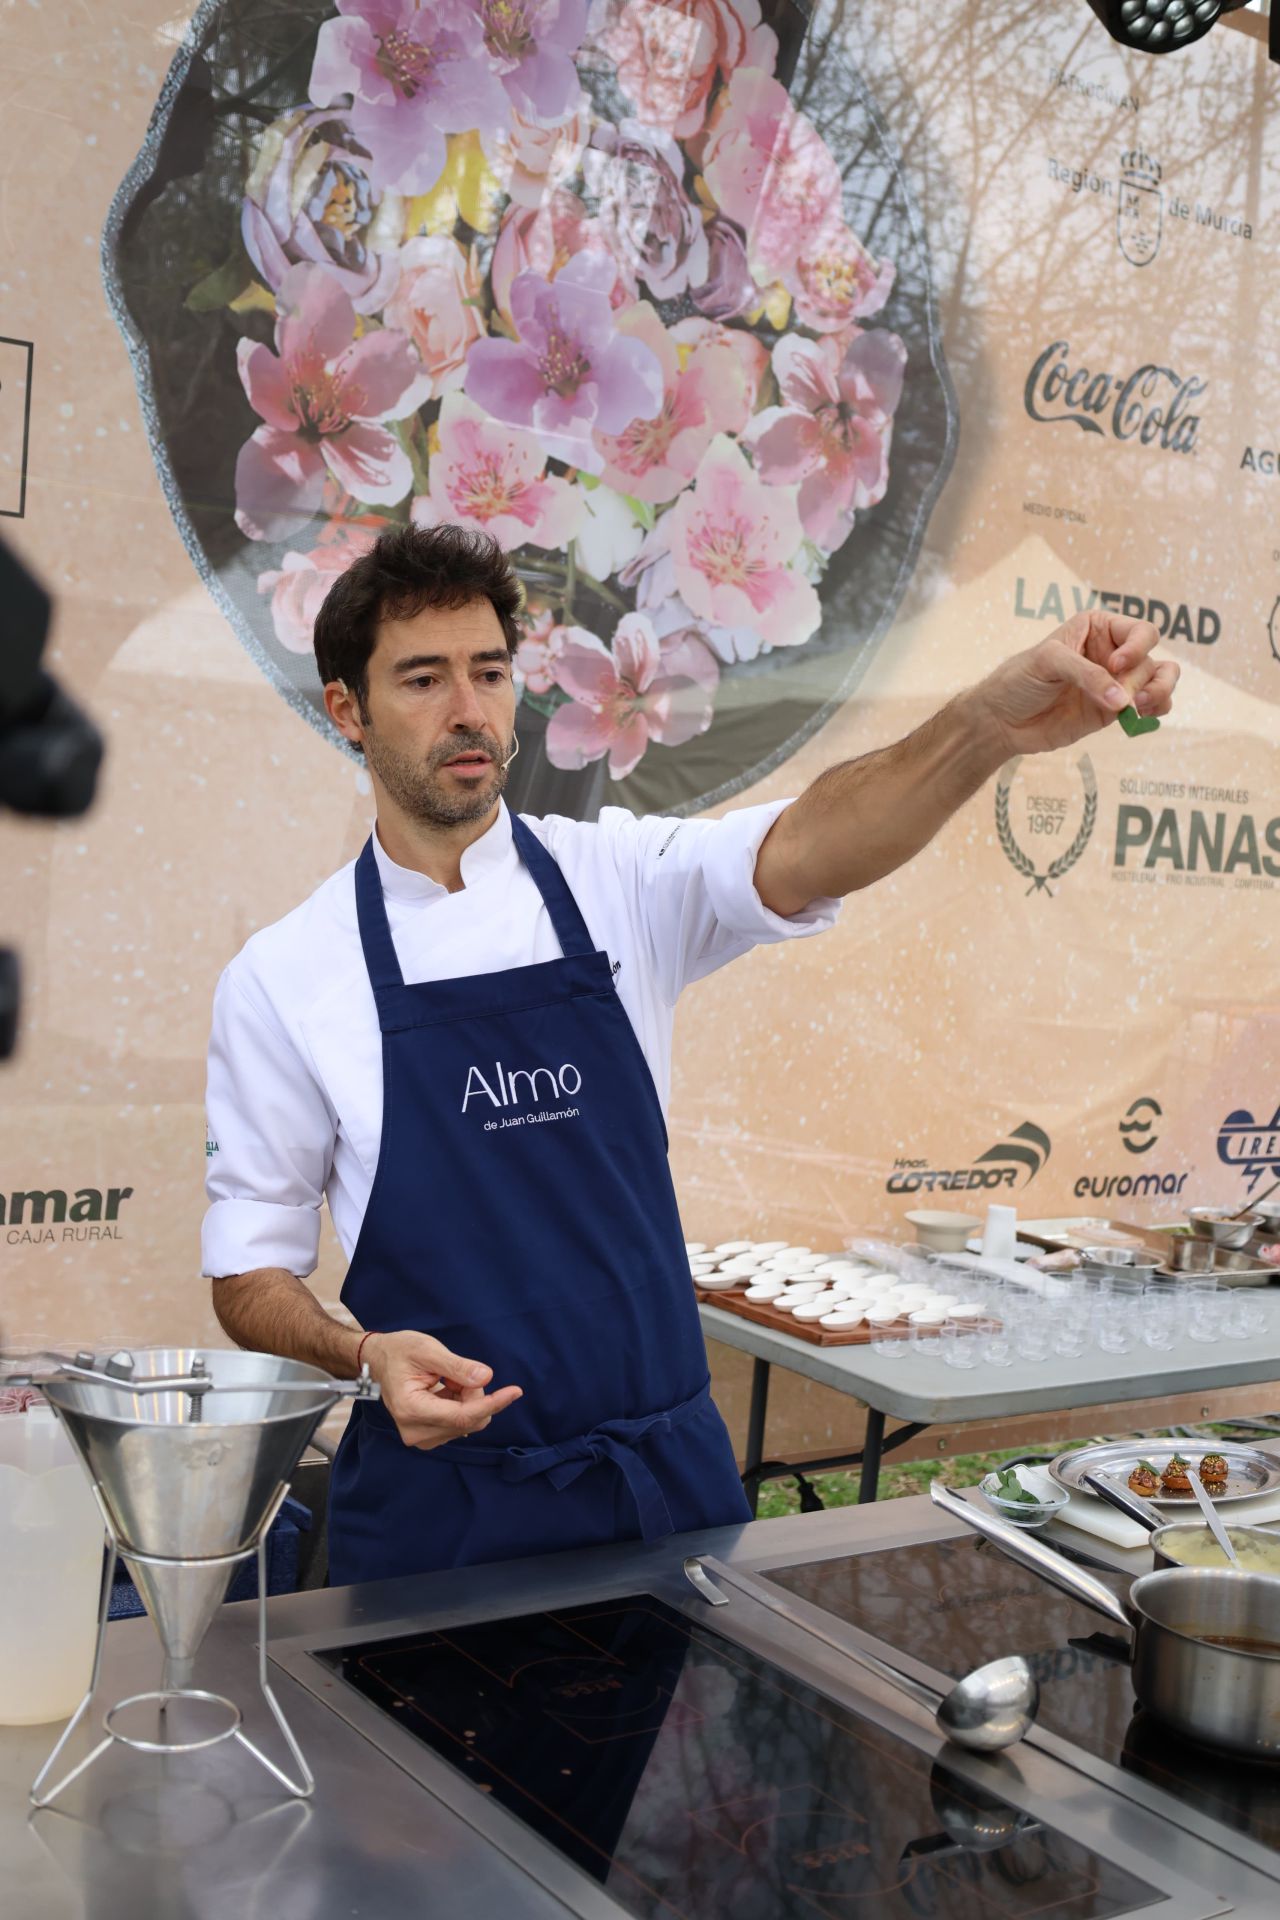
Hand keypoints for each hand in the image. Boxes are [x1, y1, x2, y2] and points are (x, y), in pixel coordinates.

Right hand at [362, 1330, 521, 1450]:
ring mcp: (421, 1437)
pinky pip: (460, 1424)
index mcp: (411, 1410)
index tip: (515, 1391)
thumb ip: (457, 1366)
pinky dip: (461, 1404)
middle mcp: (415, 1431)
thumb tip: (486, 1378)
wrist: (378, 1360)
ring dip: (466, 1398)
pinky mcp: (428, 1436)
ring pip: (467, 1422)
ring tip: (445, 1379)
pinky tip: (445, 1388)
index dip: (492, 1403)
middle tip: (458, 1371)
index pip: (462, 1416)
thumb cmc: (399, 1351)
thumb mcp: (428, 1350)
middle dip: (474, 1394)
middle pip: (468, 1420)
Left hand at [978, 611, 1180, 756]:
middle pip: (1151, 658)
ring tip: (1140, 708)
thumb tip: (1123, 701)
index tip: (1113, 666)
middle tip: (1124, 699)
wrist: (1001, 720)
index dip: (1136, 647)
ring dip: (1160, 692)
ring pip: (1159, 680)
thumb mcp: (1047, 662)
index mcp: (1098, 628)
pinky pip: (1150, 706)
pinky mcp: (1114, 711)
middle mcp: (1113, 652)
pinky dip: (1156, 710)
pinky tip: (1143, 718)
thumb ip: (1086, 675)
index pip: (1140, 631)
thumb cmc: (1019, 680)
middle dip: (1142, 679)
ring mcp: (1115, 682)